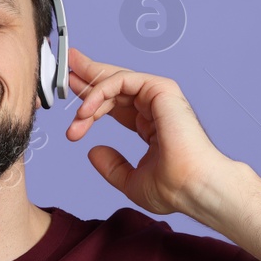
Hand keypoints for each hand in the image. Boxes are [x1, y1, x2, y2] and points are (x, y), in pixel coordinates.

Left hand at [64, 47, 230, 215]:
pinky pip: (121, 81)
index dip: (92, 101)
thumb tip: (93, 152)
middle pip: (115, 85)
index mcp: (151, 124)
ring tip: (73, 113)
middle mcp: (155, 107)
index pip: (117, 104)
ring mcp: (159, 97)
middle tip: (67, 71)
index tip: (71, 105)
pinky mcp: (161, 90)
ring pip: (116, 81)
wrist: (192, 188)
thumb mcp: (130, 180)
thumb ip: (112, 166)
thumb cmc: (173, 189)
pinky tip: (85, 111)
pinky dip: (99, 92)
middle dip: (89, 76)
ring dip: (89, 94)